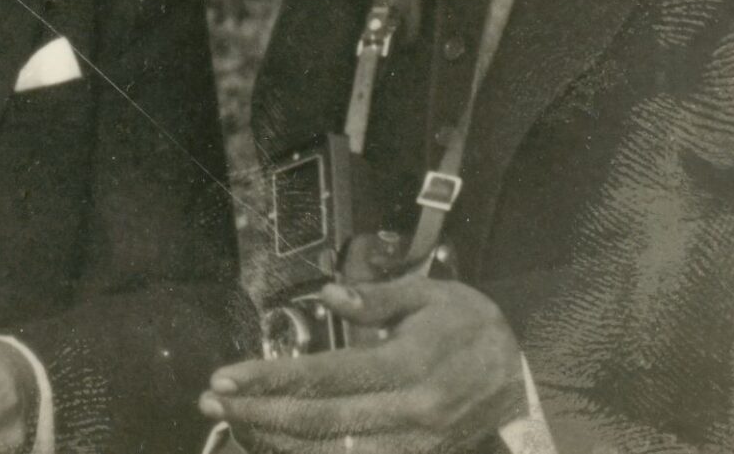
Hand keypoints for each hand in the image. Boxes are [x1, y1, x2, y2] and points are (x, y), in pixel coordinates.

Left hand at [199, 277, 525, 453]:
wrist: (520, 381)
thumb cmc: (471, 328)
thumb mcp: (433, 296)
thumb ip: (379, 297)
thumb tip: (328, 295)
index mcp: (412, 363)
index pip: (328, 376)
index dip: (271, 379)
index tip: (225, 378)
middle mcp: (411, 411)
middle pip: (322, 422)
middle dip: (259, 415)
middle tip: (212, 403)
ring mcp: (414, 446)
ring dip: (277, 443)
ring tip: (233, 424)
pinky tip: (275, 446)